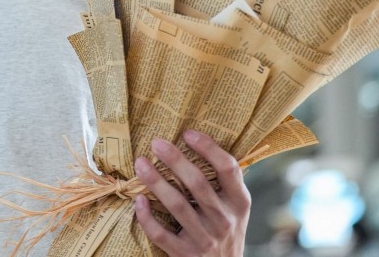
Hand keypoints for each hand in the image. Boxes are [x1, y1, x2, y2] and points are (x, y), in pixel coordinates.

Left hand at [133, 130, 249, 256]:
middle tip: (156, 143)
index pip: (228, 168)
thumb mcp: (235, 207)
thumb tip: (195, 142)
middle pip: (198, 184)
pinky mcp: (186, 254)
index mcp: (239, 202)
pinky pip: (162, 234)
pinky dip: (147, 217)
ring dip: (156, 182)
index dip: (208, 148)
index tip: (188, 133)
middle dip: (175, 160)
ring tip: (140, 164)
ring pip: (178, 206)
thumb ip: (223, 183)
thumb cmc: (226, 229)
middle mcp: (225, 220)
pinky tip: (138, 200)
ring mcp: (205, 239)